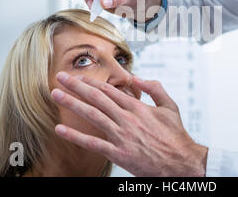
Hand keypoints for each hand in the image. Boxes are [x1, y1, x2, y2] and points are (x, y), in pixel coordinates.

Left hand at [50, 71, 207, 176]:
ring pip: (92, 115)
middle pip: (96, 98)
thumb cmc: (176, 136)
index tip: (78, 76)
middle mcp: (127, 118)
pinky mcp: (119, 153)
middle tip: (60, 77)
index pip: (109, 90)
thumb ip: (155, 88)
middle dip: (76, 86)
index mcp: (138, 107)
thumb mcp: (170, 106)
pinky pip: (93, 143)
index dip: (91, 82)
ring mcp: (122, 136)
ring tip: (56, 95)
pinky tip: (60, 129)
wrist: (181, 162)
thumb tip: (138, 78)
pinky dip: (75, 136)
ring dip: (72, 103)